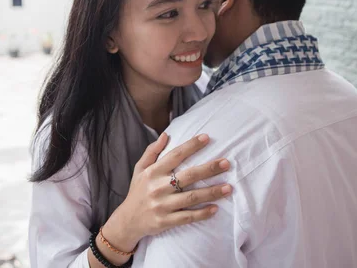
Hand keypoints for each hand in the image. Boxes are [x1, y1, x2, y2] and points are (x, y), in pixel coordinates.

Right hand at [103, 133, 231, 251]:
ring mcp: (163, 205)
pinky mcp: (166, 221)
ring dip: (212, 192)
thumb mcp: (139, 169)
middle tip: (226, 163)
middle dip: (209, 169)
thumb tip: (166, 135)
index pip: (175, 156)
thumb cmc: (137, 192)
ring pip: (192, 197)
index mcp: (153, 172)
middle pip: (188, 176)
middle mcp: (158, 188)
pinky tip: (215, 208)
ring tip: (229, 187)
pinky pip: (188, 217)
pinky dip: (202, 214)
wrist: (128, 221)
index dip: (191, 146)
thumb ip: (152, 151)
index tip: (207, 138)